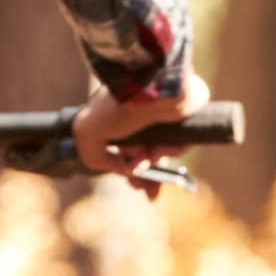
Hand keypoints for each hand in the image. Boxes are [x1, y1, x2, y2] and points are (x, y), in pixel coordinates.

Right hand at [75, 76, 203, 187]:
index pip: (127, 152)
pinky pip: (182, 143)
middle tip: (145, 188)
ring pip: (164, 153)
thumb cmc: (117, 107)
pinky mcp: (187, 117)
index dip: (131, 172)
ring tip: (150, 155)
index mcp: (120, 122)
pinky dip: (173, 150)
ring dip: (156, 161)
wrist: (148, 88)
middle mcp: (142, 121)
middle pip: (148, 158)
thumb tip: (122, 169)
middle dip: (146, 176)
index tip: (136, 186)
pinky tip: (164, 146)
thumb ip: (94, 158)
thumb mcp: (88, 133)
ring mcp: (165, 119)